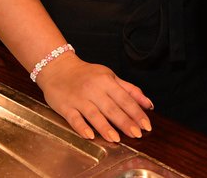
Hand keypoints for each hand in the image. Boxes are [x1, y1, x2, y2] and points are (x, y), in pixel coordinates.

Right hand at [37, 52, 153, 141]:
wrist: (58, 68)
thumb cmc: (87, 74)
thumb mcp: (110, 77)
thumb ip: (130, 90)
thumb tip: (148, 104)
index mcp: (107, 81)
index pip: (125, 98)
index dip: (136, 112)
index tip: (146, 125)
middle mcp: (94, 89)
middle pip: (112, 108)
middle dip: (125, 122)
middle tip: (137, 134)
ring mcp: (79, 99)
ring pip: (94, 114)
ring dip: (105, 127)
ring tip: (117, 139)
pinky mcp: (65, 107)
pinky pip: (74, 119)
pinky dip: (82, 127)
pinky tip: (90, 136)